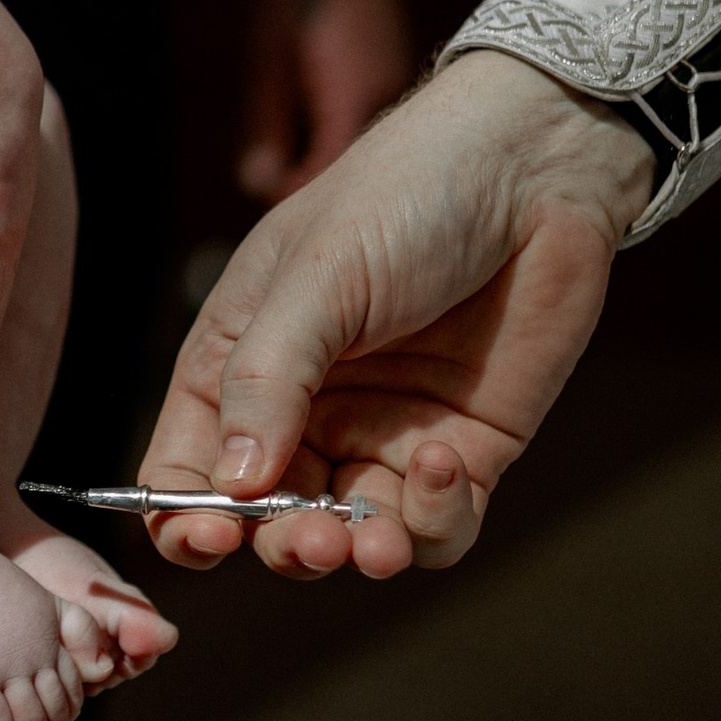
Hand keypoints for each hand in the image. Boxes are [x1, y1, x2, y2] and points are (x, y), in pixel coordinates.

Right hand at [141, 49, 652, 584]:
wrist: (534, 169)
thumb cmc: (405, 195)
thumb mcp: (317, 276)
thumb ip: (268, 379)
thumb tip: (232, 485)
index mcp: (240, 364)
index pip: (188, 467)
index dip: (187, 516)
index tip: (212, 537)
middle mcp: (306, 412)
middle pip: (270, 520)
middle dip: (284, 545)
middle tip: (313, 541)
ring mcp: (385, 435)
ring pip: (355, 538)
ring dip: (360, 551)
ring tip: (374, 540)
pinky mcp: (464, 452)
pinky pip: (438, 526)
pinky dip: (435, 518)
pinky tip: (441, 461)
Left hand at [236, 0, 414, 200]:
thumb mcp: (267, 58)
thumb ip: (265, 124)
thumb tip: (257, 184)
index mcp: (352, 97)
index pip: (329, 175)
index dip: (297, 194)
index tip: (267, 200)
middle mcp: (386, 98)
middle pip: (352, 168)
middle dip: (313, 182)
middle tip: (270, 183)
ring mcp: (397, 85)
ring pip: (363, 147)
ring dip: (330, 158)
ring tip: (289, 157)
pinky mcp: (396, 74)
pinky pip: (371, 122)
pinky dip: (346, 133)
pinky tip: (317, 121)